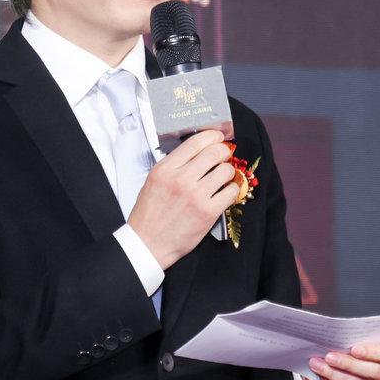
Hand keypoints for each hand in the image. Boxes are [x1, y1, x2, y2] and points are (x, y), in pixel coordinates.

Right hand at [127, 129, 242, 269]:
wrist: (148, 243)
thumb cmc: (149, 214)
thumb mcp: (153, 181)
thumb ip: (173, 166)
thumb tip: (197, 153)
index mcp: (165, 169)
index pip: (195, 142)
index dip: (212, 136)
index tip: (217, 138)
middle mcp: (181, 179)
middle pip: (215, 152)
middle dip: (224, 151)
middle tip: (224, 156)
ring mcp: (196, 196)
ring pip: (226, 171)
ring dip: (228, 172)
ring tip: (222, 177)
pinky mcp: (208, 212)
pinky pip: (231, 192)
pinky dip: (231, 190)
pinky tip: (224, 193)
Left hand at [306, 338, 379, 379]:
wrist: (346, 368)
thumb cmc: (350, 350)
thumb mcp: (353, 340)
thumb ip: (348, 339)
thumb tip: (329, 339)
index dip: (371, 352)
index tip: (353, 349)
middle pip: (372, 371)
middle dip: (347, 364)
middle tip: (328, 357)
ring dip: (334, 376)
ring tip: (317, 366)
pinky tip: (319, 379)